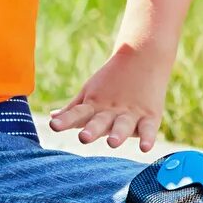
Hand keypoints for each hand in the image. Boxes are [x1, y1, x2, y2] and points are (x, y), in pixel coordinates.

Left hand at [48, 44, 169, 150]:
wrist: (142, 55)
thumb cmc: (111, 80)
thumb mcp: (90, 93)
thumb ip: (73, 110)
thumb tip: (53, 119)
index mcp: (94, 106)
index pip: (77, 113)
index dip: (65, 120)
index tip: (54, 125)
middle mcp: (110, 111)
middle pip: (99, 121)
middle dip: (92, 130)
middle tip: (84, 137)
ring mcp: (130, 113)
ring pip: (123, 125)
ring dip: (118, 134)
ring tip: (113, 143)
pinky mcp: (149, 116)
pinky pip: (148, 129)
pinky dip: (148, 137)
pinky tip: (145, 147)